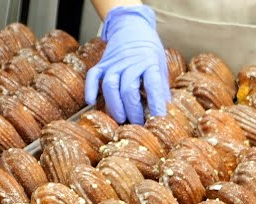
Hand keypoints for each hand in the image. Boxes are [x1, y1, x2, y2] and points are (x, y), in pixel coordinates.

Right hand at [84, 5, 169, 124]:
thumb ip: (160, 85)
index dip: (155, 101)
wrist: (131, 27)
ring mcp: (113, 62)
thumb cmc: (148, 50)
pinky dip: (90, 89)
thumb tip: (166, 109)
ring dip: (114, 105)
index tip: (158, 117)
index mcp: (149, 61)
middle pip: (128, 89)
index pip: (153, 83)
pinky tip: (91, 102)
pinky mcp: (101, 63)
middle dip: (133, 110)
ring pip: (110, 85)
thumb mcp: (159, 64)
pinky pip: (92, 76)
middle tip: (137, 123)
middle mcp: (130, 61)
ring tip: (120, 119)